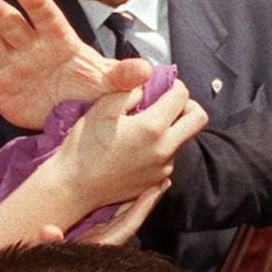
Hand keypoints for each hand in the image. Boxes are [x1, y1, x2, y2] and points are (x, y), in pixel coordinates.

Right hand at [0, 0, 152, 128]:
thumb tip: (147, 70)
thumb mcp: (106, 85)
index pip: (49, 20)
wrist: (67, 112)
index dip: (39, 7)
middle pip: (12, 24)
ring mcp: (10, 61)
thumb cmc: (87, 91)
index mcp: (60, 41)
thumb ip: (122, 76)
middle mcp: (31, 45)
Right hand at [38, 179, 170, 244]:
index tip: (158, 188)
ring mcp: (102, 243)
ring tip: (154, 183)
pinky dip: (127, 207)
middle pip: (134, 220)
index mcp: (101, 247)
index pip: (129, 225)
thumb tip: (48, 231)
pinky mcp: (96, 241)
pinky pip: (117, 220)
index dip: (143, 206)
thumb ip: (50, 244)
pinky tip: (130, 194)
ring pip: (127, 219)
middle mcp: (106, 246)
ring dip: (139, 202)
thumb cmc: (48, 270)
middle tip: (164, 179)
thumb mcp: (47, 255)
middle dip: (148, 201)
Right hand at [48, 80, 206, 209]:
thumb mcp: (102, 107)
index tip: (163, 86)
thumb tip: (146, 84)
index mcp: (152, 128)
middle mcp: (164, 150)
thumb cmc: (83, 146)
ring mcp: (162, 169)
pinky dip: (160, 147)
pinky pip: (168, 158)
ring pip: (182, 140)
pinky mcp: (155, 182)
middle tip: (168, 102)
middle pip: (199, 119)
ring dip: (171, 128)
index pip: (182, 96)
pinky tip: (135, 146)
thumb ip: (129, 89)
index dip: (174, 85)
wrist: (73, 187)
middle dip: (188, 105)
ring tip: (142, 126)